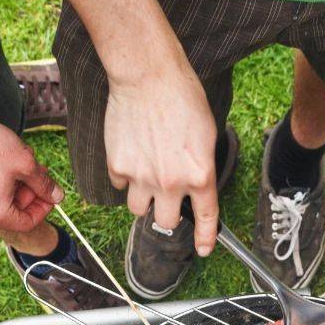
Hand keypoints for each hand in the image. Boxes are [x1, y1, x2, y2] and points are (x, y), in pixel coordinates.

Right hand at [0, 115, 63, 231]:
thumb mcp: (25, 164)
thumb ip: (44, 184)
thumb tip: (57, 196)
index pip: (28, 222)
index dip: (44, 207)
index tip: (50, 192)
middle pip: (14, 212)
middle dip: (29, 191)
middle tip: (38, 171)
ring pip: (0, 201)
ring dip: (15, 184)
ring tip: (21, 160)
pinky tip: (4, 162)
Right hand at [104, 68, 218, 255]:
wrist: (148, 75)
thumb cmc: (182, 96)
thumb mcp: (206, 135)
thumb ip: (200, 166)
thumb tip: (194, 183)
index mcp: (199, 175)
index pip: (206, 219)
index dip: (205, 239)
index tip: (203, 249)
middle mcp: (171, 183)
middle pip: (166, 224)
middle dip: (166, 214)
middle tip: (165, 197)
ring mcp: (142, 177)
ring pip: (139, 210)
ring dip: (143, 198)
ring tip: (145, 174)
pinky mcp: (118, 166)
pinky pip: (120, 184)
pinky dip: (124, 175)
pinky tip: (130, 152)